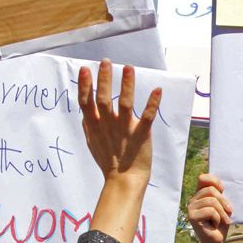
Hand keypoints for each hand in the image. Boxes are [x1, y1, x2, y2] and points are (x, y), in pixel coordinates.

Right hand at [79, 59, 159, 188]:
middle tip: (106, 62)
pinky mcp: (141, 135)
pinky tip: (158, 90)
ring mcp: (124, 130)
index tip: (84, 70)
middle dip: (103, 80)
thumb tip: (84, 111)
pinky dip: (152, 104)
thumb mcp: (92, 142)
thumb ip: (88, 125)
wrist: (123, 181)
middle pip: (103, 99)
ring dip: (126, 85)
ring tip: (128, 68)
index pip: (86, 103)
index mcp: (95, 127)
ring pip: (125, 104)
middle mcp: (108, 126)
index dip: (85, 86)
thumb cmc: (108, 161)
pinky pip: (147, 118)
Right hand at [188, 174, 232, 242]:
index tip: (222, 189)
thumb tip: (219, 187)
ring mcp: (191, 208)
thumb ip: (219, 195)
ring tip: (223, 220)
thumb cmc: (221, 223)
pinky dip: (217, 219)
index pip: (203, 178)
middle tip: (229, 212)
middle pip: (210, 190)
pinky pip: (210, 211)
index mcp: (200, 195)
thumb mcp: (223, 206)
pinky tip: (214, 225)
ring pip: (211, 201)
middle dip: (223, 201)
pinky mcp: (192, 217)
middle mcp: (193, 200)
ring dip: (222, 212)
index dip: (214, 181)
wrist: (216, 241)